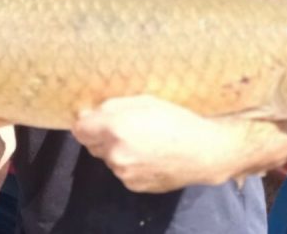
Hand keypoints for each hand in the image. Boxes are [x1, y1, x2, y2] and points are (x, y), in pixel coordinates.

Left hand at [73, 95, 286, 192]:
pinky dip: (131, 163)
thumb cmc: (177, 118)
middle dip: (103, 135)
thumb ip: (111, 107)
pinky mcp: (134, 186)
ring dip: (118, 150)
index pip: (80, 128)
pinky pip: (124, 171)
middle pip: (92, 144)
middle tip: (127, 126)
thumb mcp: (144, 101)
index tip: (96, 117)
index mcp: (115, 127)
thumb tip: (86, 115)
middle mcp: (115, 153)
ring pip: (109, 158)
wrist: (206, 151)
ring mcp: (124, 172)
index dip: (87, 121)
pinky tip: (152, 155)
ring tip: (145, 140)